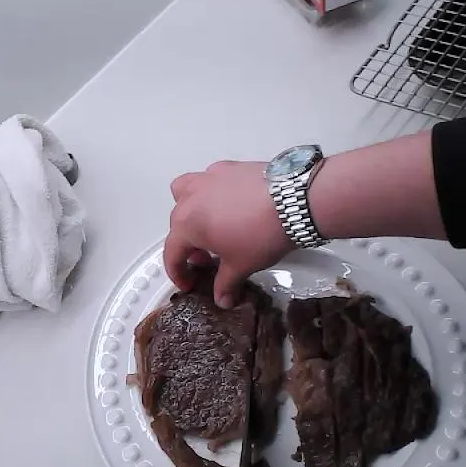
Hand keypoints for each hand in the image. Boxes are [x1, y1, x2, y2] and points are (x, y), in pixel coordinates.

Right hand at [163, 160, 293, 308]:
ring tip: (210, 225)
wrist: (293, 202)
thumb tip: (223, 299)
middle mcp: (190, 197)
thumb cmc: (260, 235)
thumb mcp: (241, 265)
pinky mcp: (228, 167)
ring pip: (185, 192)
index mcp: (186, 224)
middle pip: (178, 224)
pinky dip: (212, 194)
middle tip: (208, 260)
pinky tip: (231, 205)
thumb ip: (225, 284)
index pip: (172, 253)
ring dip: (190, 210)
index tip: (189, 284)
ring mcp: (208, 177)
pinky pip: (210, 180)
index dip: (178, 273)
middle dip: (188, 245)